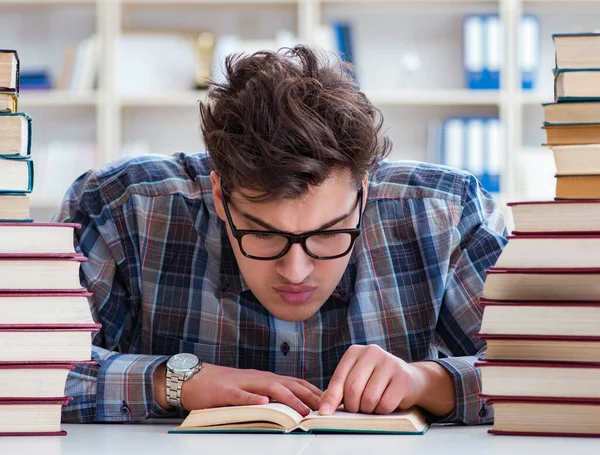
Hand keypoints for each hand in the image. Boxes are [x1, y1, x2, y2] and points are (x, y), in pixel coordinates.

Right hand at [155, 363, 322, 416]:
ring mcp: (244, 384)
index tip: (331, 401)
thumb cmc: (224, 386)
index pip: (297, 383)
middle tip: (326, 408)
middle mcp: (259, 378)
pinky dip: (254, 399)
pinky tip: (264, 403)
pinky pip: (242, 395)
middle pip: (289, 384)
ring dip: (289, 399)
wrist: (195, 378)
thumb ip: (271, 394)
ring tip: (303, 410)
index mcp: (266, 379)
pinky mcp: (227, 391)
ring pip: (270, 389)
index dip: (314, 391)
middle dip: (309, 396)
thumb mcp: (252, 389)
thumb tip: (294, 405)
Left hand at [318, 344, 424, 414]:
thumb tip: (323, 407)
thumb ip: (339, 390)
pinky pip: (385, 404)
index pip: (339, 377)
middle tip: (357, 409)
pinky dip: (382, 411)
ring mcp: (389, 363)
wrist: (410, 379)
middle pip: (353, 388)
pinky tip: (384, 404)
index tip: (324, 412)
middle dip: (352, 406)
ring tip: (372, 405)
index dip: (331, 397)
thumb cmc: (377, 381)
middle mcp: (372, 352)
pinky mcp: (402, 378)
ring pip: (369, 398)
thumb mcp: (356, 379)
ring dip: (368, 409)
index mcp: (355, 352)